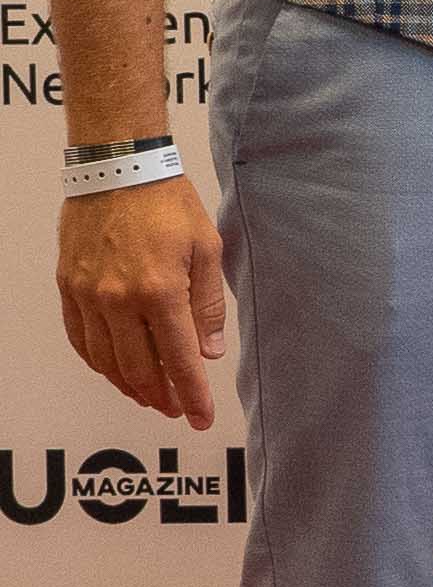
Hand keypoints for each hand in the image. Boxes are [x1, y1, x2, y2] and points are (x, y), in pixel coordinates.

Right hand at [57, 171, 228, 429]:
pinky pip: (81, 339)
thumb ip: (208, 305)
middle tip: (178, 410)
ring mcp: (87, 295)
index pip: (179, 359)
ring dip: (129, 385)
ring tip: (151, 396)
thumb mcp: (207, 249)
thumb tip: (209, 353)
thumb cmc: (169, 204)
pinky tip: (116, 370)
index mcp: (160, 291)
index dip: (192, 395)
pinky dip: (99, 362)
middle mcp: (118, 300)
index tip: (202, 418)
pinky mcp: (68, 287)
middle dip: (161, 397)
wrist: (117, 169)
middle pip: (138, 368)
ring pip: (105, 360)